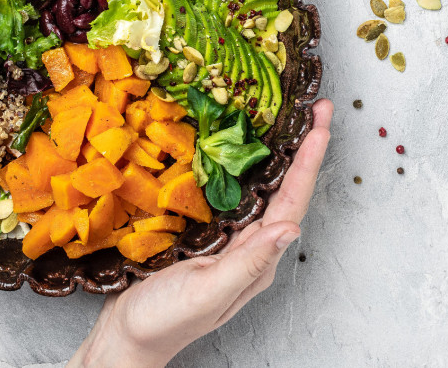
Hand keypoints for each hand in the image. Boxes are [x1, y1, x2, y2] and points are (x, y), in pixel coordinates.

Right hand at [70, 99, 332, 367]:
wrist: (125, 339)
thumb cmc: (164, 321)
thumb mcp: (208, 292)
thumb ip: (249, 261)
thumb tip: (291, 229)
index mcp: (258, 259)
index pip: (292, 202)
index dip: (308, 161)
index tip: (321, 125)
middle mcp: (251, 246)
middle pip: (286, 189)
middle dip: (303, 147)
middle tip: (316, 107)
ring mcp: (230, 240)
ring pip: (263, 188)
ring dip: (279, 153)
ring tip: (290, 118)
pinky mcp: (206, 233)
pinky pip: (233, 193)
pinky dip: (242, 166)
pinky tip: (237, 146)